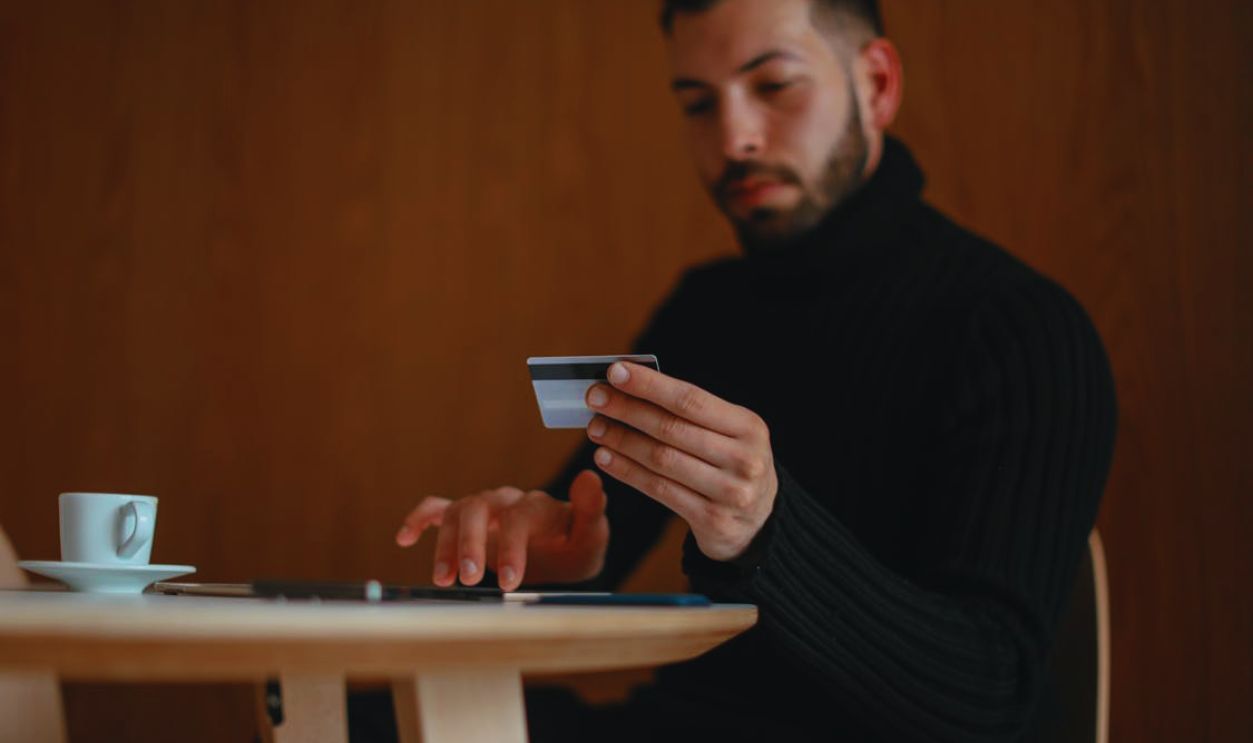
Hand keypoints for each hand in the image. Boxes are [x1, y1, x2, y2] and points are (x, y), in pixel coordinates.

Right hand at [395, 470, 608, 590]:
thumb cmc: (577, 545)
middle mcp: (507, 501)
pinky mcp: (466, 520)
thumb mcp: (592, 536)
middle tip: (470, 580)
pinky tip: (404, 538)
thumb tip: (590, 477)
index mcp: (538, 507)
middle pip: (480, 510)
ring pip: (457, 514)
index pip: (519, 518)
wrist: (563, 550)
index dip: (513, 548)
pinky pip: (437, 510)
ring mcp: (484, 508)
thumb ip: (591, 510)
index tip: (510, 583)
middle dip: (472, 544)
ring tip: (443, 581)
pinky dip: (419, 520)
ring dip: (446, 546)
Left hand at [584, 361, 777, 561]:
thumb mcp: (728, 432)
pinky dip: (627, 471)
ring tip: (596, 428)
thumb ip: (689, 412)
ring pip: (661, 459)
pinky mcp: (712, 519)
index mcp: (748, 426)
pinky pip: (659, 489)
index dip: (650, 385)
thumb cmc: (731, 463)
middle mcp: (744, 458)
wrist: (759, 520)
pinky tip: (606, 458)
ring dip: (622, 440)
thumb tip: (630, 386)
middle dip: (627, 410)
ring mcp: (730, 491)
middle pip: (672, 429)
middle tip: (595, 398)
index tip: (615, 372)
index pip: (691, 399)